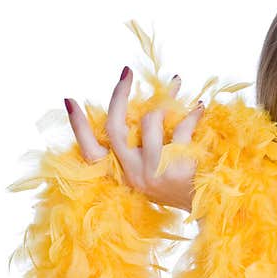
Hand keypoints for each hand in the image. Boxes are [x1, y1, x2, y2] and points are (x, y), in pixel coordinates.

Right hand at [64, 66, 204, 211]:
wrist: (207, 205)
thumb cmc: (178, 183)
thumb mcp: (150, 170)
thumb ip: (138, 147)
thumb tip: (136, 108)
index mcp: (122, 174)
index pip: (90, 151)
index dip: (78, 126)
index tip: (69, 100)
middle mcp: (132, 174)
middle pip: (114, 127)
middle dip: (118, 95)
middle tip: (126, 72)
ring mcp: (153, 171)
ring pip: (150, 120)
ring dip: (167, 103)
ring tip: (179, 92)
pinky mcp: (176, 166)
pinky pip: (182, 126)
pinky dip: (193, 113)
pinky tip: (199, 107)